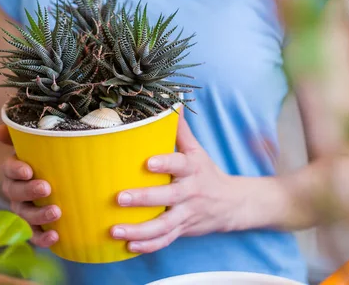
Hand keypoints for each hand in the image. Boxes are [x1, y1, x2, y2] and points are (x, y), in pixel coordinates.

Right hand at [0, 125, 60, 247]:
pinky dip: (42, 238)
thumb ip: (22, 134)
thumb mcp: (35, 145)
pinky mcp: (34, 226)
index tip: (27, 170)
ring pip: (24, 216)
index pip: (9, 169)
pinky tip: (55, 236)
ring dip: (38, 216)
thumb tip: (0, 128)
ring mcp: (24, 210)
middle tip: (46, 188)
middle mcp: (15, 191)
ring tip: (56, 212)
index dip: (16, 169)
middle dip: (29, 191)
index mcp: (14, 170)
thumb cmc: (43, 159)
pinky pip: (34, 235)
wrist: (48, 179)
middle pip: (15, 193)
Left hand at [110, 118, 243, 253]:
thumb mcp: (196, 150)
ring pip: (164, 225)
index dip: (165, 163)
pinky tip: (129, 246)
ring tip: (115, 230)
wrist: (233, 204)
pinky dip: (148, 246)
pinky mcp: (183, 230)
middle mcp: (191, 192)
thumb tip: (170, 101)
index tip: (148, 163)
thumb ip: (180, 129)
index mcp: (192, 168)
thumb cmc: (206, 172)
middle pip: (168, 197)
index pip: (179, 164)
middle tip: (119, 198)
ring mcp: (187, 214)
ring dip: (139, 231)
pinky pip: (166, 241)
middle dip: (143, 199)